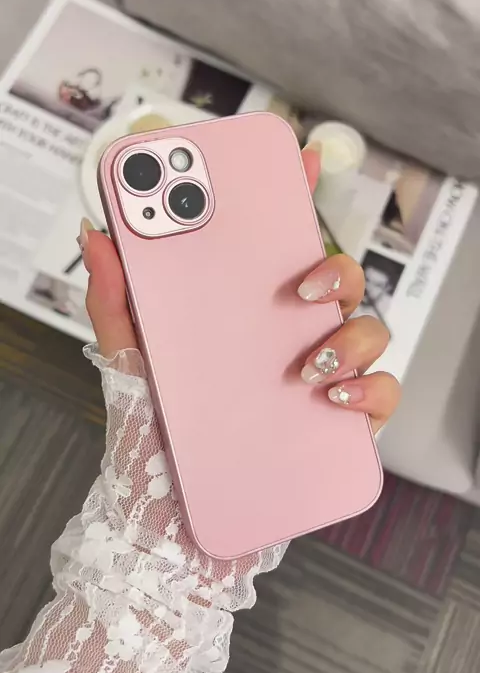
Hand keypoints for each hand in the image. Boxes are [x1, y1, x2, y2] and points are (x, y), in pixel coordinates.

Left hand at [80, 148, 398, 432]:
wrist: (167, 510)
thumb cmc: (154, 426)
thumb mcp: (129, 356)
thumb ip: (114, 297)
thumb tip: (99, 233)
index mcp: (248, 309)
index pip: (280, 245)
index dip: (295, 197)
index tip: (300, 161)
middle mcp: (291, 335)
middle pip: (338, 280)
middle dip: (334, 270)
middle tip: (302, 285)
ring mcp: (321, 375)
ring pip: (368, 331)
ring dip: (349, 337)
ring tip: (307, 364)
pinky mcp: (339, 422)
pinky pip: (380, 395)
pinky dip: (369, 390)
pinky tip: (333, 398)